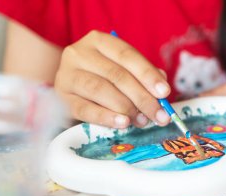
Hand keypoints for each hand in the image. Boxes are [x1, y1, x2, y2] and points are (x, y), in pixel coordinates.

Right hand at [54, 30, 170, 128]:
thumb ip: (142, 76)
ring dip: (126, 108)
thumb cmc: (102, 77)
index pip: (127, 55)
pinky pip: (85, 109)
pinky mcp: (61, 98)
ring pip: (101, 90)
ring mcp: (67, 74)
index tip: (164, 92)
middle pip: (116, 75)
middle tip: (159, 116)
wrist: (70, 88)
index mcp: (98, 41)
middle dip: (142, 97)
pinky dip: (106, 117)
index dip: (148, 74)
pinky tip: (122, 123)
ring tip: (142, 121)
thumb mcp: (122, 70)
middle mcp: (79, 53)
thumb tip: (161, 89)